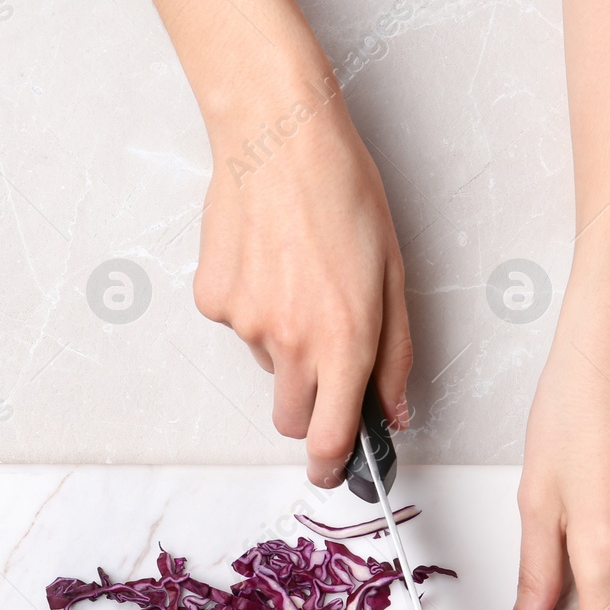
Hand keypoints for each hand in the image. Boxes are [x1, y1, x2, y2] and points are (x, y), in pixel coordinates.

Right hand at [193, 100, 411, 486]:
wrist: (277, 137)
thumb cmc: (343, 191)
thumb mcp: (392, 273)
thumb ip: (395, 352)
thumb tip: (392, 410)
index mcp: (346, 339)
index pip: (330, 437)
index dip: (331, 467)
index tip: (332, 472)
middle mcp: (292, 341)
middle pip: (291, 418)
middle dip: (309, 408)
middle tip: (324, 361)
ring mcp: (246, 323)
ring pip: (268, 365)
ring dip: (285, 345)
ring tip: (299, 278)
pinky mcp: (214, 300)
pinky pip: (238, 325)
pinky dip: (254, 307)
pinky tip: (268, 260)